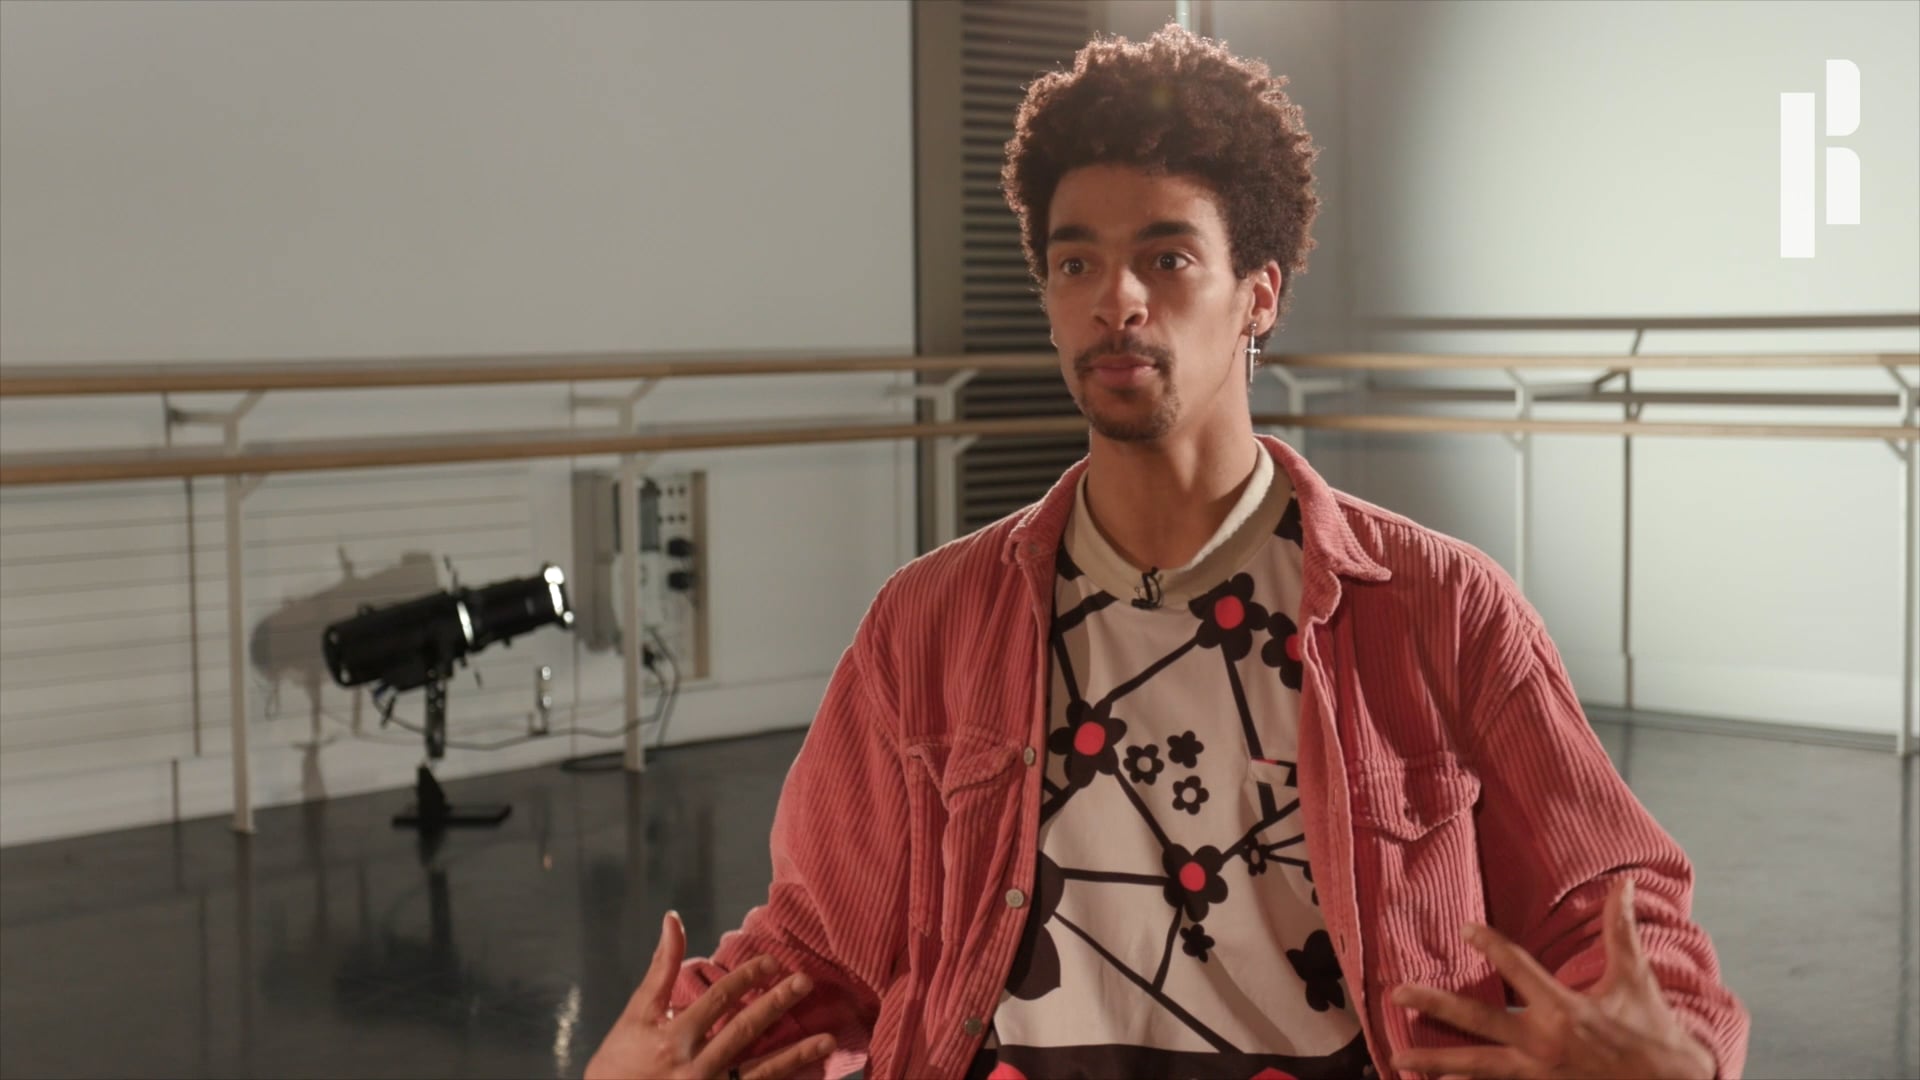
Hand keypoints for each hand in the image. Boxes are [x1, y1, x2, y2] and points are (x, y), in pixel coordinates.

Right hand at [585, 911, 836, 1079]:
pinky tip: (809, 1075)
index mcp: (674, 1038)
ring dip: (795, 1056)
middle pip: (744, 1030)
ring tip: (828, 1041)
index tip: (773, 961)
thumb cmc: (618, 1062)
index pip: (720, 999)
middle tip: (806, 982)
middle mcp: (694, 1067)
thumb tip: (673, 918)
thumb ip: (661, 968)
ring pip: (758, 1072)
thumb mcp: (636, 1015)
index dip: (748, 976)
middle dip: (777, 1004)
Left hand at [1389, 878, 1714, 1079]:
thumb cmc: (1654, 1034)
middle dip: (1434, 1005)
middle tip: (1397, 993)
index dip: (1491, 946)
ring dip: (1435, 1062)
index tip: (1464, 930)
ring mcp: (1538, 1077)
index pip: (1519, 968)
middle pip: (1478, 1021)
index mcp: (1566, 1009)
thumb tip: (1625, 881)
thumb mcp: (1635, 979)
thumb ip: (1621, 930)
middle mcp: (1544, 1044)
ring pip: (1476, 1068)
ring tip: (1395, 1058)